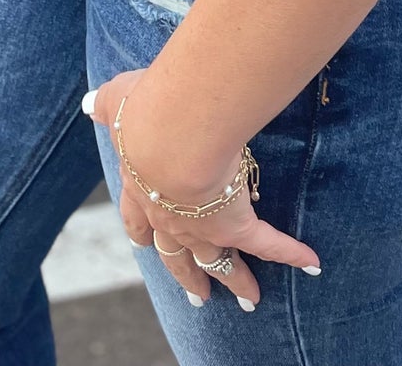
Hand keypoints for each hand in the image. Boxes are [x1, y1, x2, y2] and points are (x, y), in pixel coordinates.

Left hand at [82, 68, 322, 309]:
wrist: (175, 133)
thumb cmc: (147, 112)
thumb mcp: (119, 103)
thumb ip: (107, 105)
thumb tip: (90, 106)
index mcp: (140, 188)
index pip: (138, 221)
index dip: (144, 234)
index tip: (146, 245)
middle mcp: (168, 217)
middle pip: (176, 257)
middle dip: (187, 276)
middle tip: (196, 297)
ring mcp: (202, 226)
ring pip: (217, 262)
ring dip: (234, 279)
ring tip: (249, 299)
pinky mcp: (236, 225)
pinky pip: (268, 244)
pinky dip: (291, 254)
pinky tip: (311, 263)